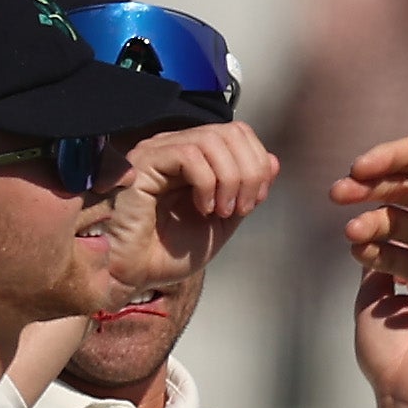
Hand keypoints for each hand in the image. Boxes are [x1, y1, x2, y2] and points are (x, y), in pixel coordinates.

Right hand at [103, 119, 279, 246]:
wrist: (135, 275)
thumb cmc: (169, 253)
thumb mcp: (222, 221)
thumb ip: (246, 191)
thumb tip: (272, 160)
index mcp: (195, 157)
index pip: (238, 134)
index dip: (256, 163)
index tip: (253, 202)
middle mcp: (175, 146)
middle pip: (231, 132)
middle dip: (248, 172)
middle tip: (240, 209)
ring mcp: (158, 151)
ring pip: (212, 140)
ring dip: (230, 179)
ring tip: (220, 212)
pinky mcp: (143, 162)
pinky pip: (188, 154)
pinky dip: (206, 183)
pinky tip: (202, 208)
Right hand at [334, 137, 407, 347]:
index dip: (387, 158)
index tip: (361, 168)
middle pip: (395, 186)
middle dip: (364, 186)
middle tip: (338, 193)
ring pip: (387, 221)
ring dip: (366, 222)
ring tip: (352, 233)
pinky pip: (390, 257)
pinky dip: (372, 253)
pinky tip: (360, 252)